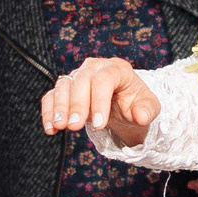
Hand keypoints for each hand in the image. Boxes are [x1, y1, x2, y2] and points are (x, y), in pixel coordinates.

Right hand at [40, 56, 158, 146]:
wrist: (124, 105)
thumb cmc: (136, 104)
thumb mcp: (149, 108)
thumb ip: (147, 111)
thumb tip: (140, 116)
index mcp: (117, 69)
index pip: (104, 79)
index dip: (99, 101)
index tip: (99, 125)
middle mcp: (94, 68)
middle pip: (81, 80)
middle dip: (77, 105)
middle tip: (75, 127)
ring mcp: (78, 76)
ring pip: (64, 86)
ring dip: (59, 107)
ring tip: (60, 126)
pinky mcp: (66, 89)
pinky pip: (52, 96)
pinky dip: (49, 111)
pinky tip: (51, 128)